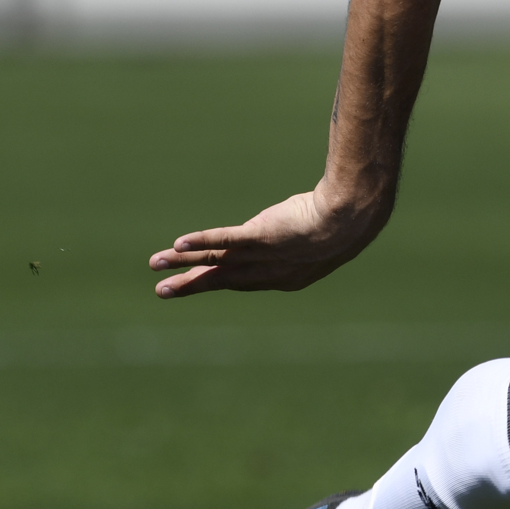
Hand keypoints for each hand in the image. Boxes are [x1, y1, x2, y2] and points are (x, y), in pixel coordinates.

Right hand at [148, 188, 388, 297]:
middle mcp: (269, 273)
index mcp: (284, 278)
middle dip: (191, 285)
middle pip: (222, 280)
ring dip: (184, 263)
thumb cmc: (344, 222)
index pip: (242, 280)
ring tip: (156, 265)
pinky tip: (177, 244)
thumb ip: (301, 237)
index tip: (197, 280)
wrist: (352, 217)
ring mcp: (264, 255)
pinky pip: (226, 241)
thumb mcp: (319, 236)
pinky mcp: (261, 236)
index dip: (218, 279)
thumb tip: (299, 223)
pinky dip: (202, 242)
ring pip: (217, 262)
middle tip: (162, 291)